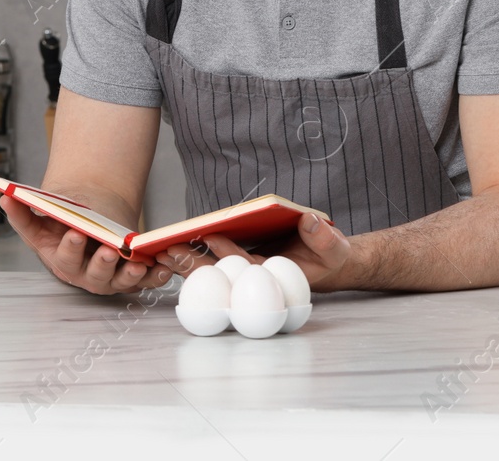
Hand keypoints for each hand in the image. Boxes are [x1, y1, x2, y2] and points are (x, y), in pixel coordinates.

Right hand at [1, 195, 172, 294]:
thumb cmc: (65, 221)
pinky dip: (155, 277)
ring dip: (130, 274)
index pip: (64, 257)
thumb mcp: (43, 216)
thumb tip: (5, 198)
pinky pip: (146, 281)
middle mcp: (85, 275)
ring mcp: (110, 279)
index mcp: (62, 260)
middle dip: (101, 263)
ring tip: (137, 262)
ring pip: (120, 281)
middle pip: (94, 275)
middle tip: (108, 250)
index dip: (70, 247)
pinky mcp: (132, 278)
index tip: (75, 233)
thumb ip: (23, 211)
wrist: (91, 221)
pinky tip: (164, 267)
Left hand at [163, 213, 352, 292]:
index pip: (247, 264)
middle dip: (195, 263)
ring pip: (213, 270)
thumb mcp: (334, 247)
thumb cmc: (330, 257)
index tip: (210, 236)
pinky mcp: (241, 264)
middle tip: (169, 250)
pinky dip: (197, 254)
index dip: (229, 251)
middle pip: (221, 273)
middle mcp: (255, 278)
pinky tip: (177, 246)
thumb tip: (308, 220)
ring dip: (189, 261)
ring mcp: (245, 273)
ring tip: (163, 249)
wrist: (329, 263)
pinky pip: (215, 262)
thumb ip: (323, 237)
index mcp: (275, 275)